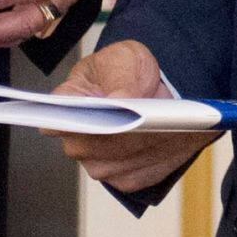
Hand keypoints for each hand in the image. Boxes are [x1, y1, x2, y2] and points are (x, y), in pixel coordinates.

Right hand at [50, 39, 216, 194]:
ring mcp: (95, 162)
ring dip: (146, 149)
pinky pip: (138, 177)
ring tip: (172, 128)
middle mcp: (75, 139)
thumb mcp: (124, 59)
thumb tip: (120, 99)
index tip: (115, 114)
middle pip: (94, 147)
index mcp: (65, 102)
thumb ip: (120, 77)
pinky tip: (177, 143)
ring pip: (118, 165)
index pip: (60, 119)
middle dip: (126, 135)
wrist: (147, 87)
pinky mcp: (121, 177)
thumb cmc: (125, 69)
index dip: (85, 120)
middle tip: (155, 120)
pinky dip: (159, 162)